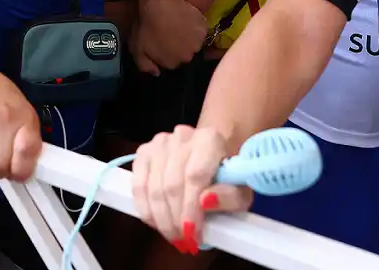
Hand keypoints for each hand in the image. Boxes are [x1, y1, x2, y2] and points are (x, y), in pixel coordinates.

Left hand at [130, 0, 207, 74]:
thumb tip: (156, 73)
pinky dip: (196, 26)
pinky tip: (187, 18)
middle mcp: (187, 57)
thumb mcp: (136, 48)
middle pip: (184, 54)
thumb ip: (145, 65)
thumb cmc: (144, 25)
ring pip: (194, 43)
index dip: (166, 51)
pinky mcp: (204, 28)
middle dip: (179, 46)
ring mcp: (198, 43)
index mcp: (171, 63)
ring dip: (188, 37)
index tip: (162, 40)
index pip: (171, 62)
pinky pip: (201, 30)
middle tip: (171, 32)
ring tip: (179, 24)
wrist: (158, 3)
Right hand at [131, 126, 252, 250]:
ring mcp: (159, 142)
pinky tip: (154, 222)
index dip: (190, 208)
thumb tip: (205, 201)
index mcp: (209, 139)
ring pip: (153, 187)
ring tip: (172, 236)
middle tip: (182, 242)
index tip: (192, 234)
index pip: (194, 175)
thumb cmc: (227, 177)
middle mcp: (182, 136)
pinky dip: (144, 207)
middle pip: (171, 184)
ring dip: (161, 218)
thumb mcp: (241, 191)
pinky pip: (138, 184)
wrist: (210, 155)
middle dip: (175, 219)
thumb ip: (230, 196)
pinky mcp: (143, 151)